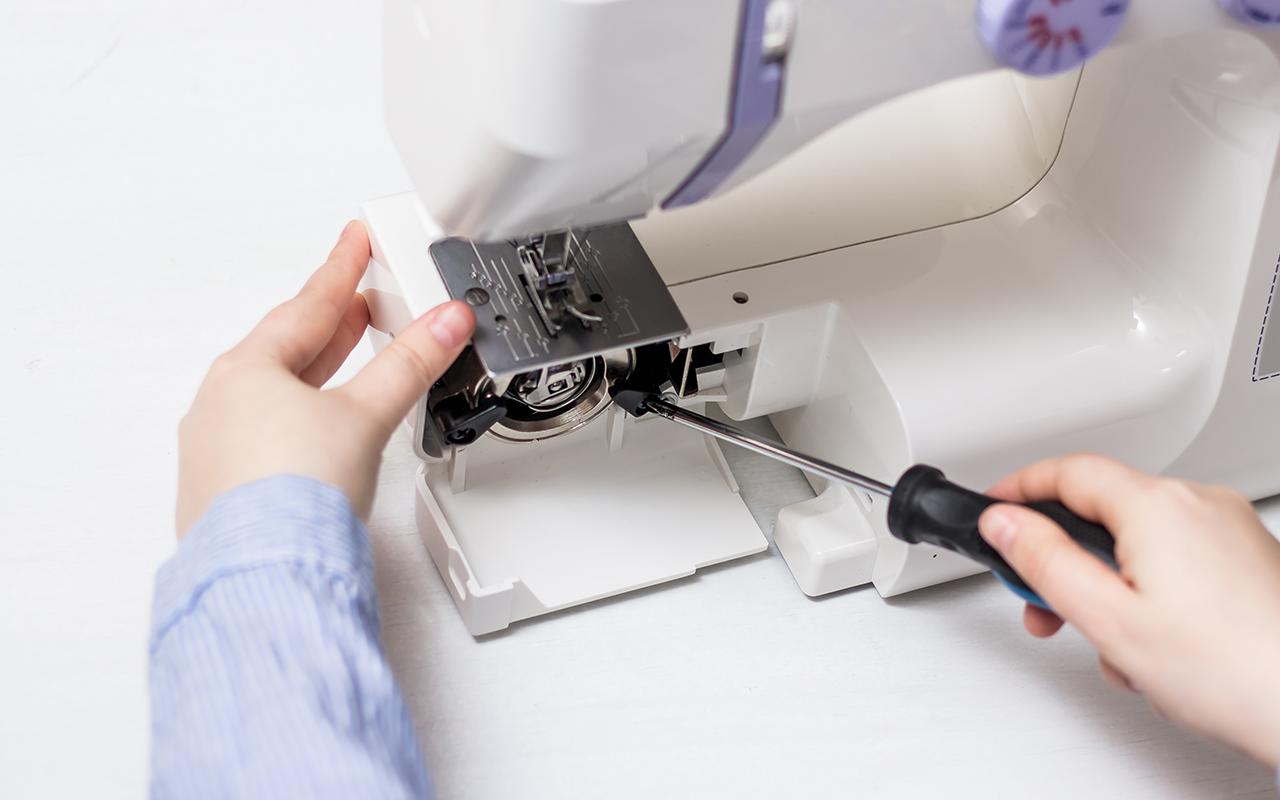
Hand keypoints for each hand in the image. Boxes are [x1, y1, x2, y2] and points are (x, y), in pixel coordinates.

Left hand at [176, 220, 475, 535]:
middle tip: (361, 297)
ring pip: (277, 390)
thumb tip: (445, 323)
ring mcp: (220, 447)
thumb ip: (410, 364)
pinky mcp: (229, 487)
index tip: (355, 240)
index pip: (308, 304)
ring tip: (352, 356)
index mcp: (246, 371)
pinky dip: (301, 414)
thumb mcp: (366, 414)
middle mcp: (222, 403)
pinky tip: (322, 427)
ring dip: (318, 368)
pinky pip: (268, 430)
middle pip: (288, 345)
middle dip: (332, 321)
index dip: (341, 268)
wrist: (265, 573)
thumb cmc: (294, 495)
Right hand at [977, 454, 1279, 767]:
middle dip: (1064, 563)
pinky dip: (1152, 598)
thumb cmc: (1233, 671)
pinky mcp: (1248, 560)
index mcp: (1158, 506)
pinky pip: (1177, 563)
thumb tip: (1004, 523)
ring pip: (1139, 545)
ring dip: (1111, 593)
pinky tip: (1160, 652)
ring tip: (1118, 651)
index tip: (991, 512)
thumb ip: (1044, 562)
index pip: (1066, 471)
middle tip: (1042, 606)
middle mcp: (1199, 505)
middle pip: (1103, 513)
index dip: (1018, 490)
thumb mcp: (1107, 618)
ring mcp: (1230, 531)